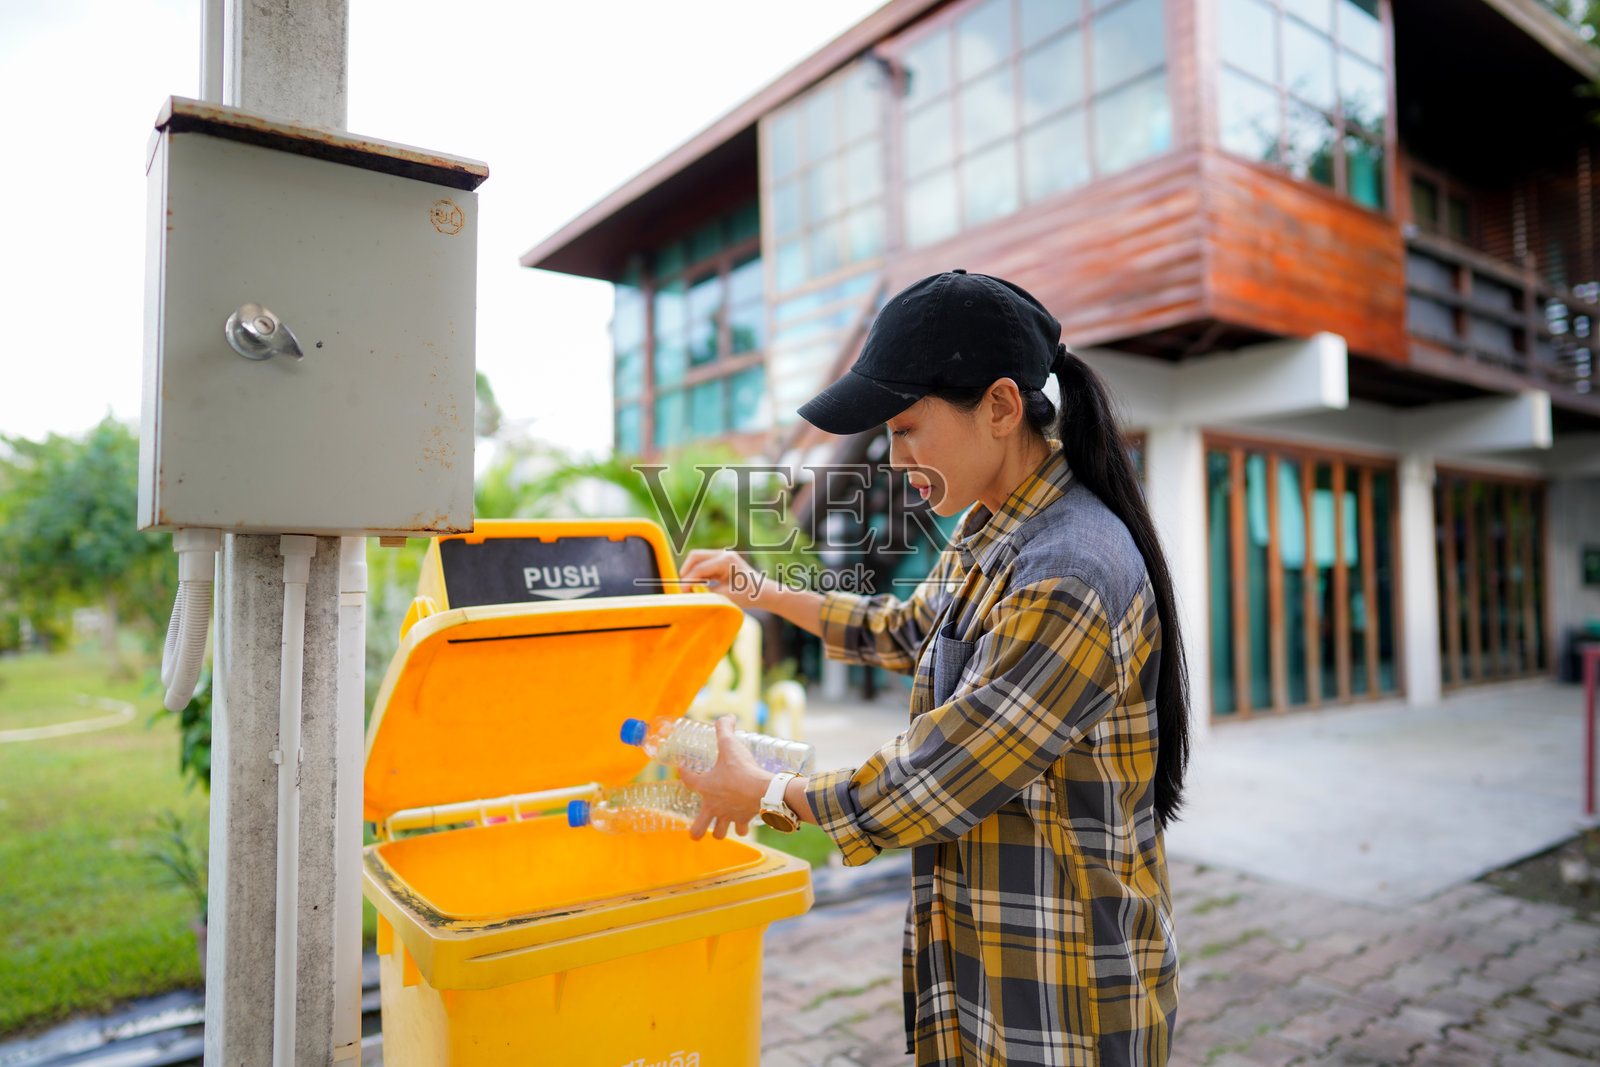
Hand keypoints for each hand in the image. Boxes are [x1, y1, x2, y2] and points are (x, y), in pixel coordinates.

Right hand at [679, 549, 767, 606]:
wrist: (763, 592)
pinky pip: (703, 563)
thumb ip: (706, 593)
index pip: (700, 568)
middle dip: (686, 571)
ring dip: (691, 572)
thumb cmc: (748, 595)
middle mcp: (723, 554)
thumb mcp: (726, 597)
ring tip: (689, 588)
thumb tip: (689, 593)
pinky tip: (697, 585)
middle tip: (683, 588)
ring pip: (697, 559)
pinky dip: (698, 574)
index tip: (682, 592)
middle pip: (695, 556)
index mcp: (726, 561)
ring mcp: (722, 555)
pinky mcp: (720, 560)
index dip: (688, 581)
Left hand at [680, 716, 771, 839]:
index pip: (687, 780)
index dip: (683, 772)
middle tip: (701, 821)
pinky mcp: (743, 820)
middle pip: (698, 829)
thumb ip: (725, 729)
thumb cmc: (743, 770)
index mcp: (706, 787)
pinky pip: (741, 829)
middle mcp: (714, 806)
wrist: (764, 790)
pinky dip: (741, 827)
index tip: (682, 767)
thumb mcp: (730, 745)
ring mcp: (728, 816)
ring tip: (722, 821)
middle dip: (697, 830)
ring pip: (719, 834)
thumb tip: (727, 717)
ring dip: (719, 829)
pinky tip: (743, 820)